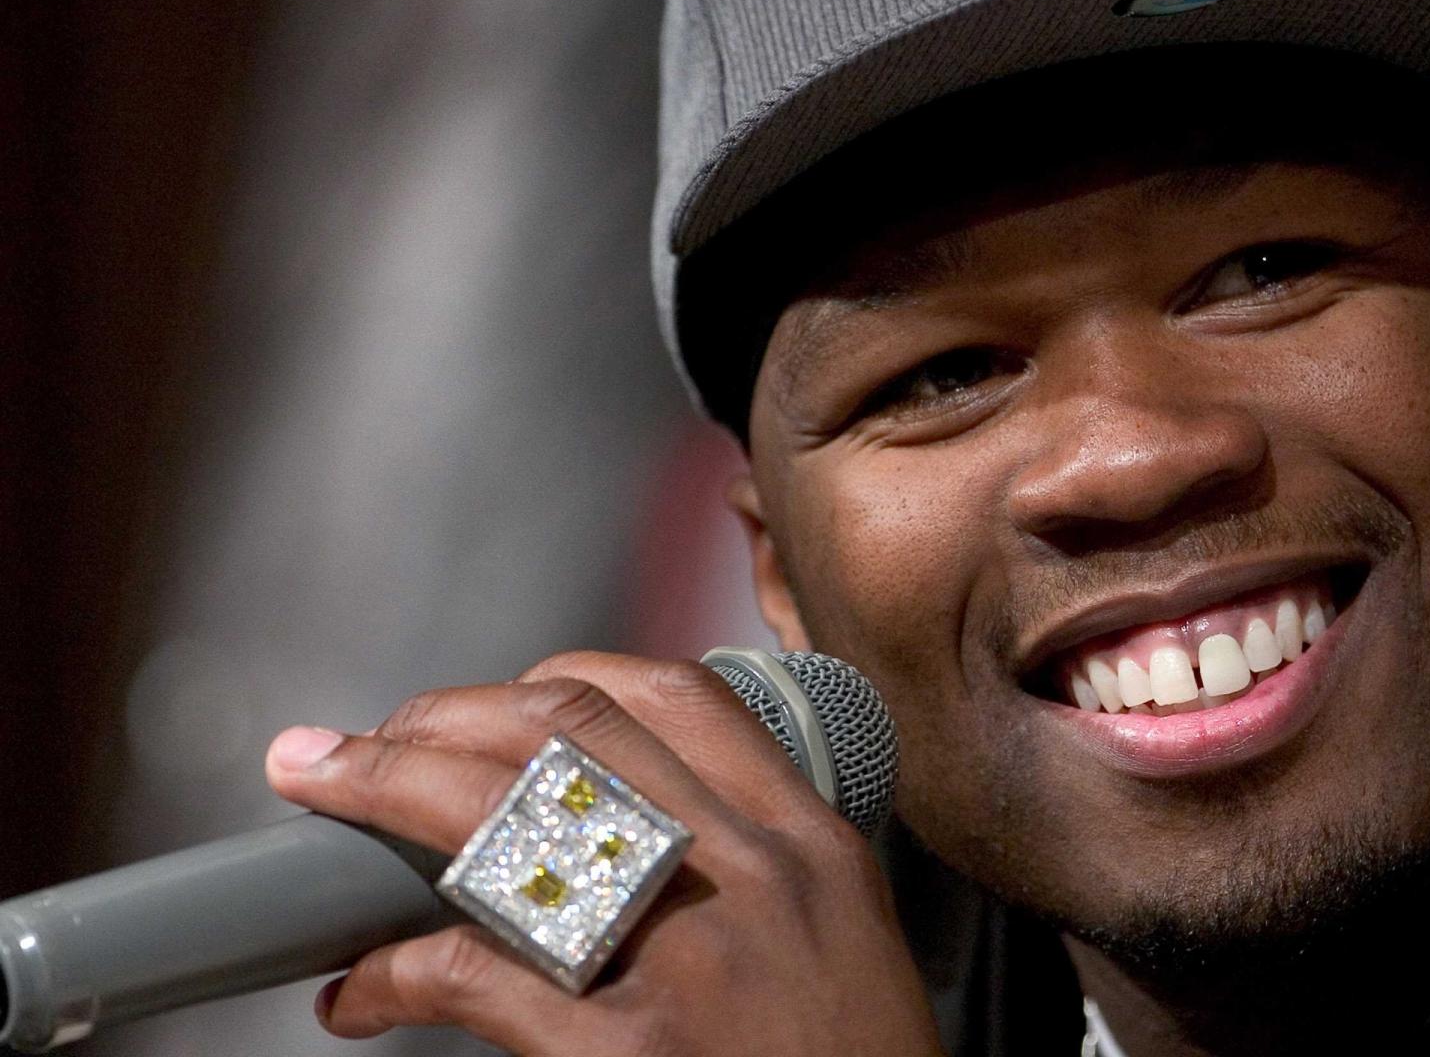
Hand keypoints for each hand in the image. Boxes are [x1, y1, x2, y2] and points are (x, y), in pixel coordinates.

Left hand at [264, 651, 945, 1055]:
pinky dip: (391, 972)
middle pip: (567, 734)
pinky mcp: (630, 1054)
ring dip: (385, 794)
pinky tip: (358, 992)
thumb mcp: (842, 940)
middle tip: (354, 742)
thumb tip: (620, 818)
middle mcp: (753, 877)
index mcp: (808, 842)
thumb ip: (756, 864)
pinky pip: (477, 975)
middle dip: (437, 717)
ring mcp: (693, 960)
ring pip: (510, 821)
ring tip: (320, 798)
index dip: (553, 677)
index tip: (487, 701)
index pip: (674, 697)